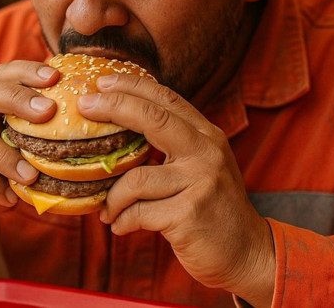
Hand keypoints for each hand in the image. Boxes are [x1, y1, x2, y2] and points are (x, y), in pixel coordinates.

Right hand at [0, 60, 58, 252]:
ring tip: (32, 175)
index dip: (26, 71)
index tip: (55, 76)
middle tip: (48, 110)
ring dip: (8, 156)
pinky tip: (10, 197)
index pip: (1, 75)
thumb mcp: (13, 153)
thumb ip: (33, 140)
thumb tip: (81, 137)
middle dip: (18, 98)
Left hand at [78, 74, 275, 305]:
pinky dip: (122, 220)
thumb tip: (122, 125)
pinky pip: (139, 212)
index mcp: (207, 136)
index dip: (132, 85)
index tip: (102, 81)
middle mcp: (207, 153)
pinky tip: (120, 226)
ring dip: (113, 195)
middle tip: (84, 106)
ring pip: (137, 178)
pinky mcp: (189, 215)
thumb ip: (174, 145)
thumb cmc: (214, 208)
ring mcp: (200, 183)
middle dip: (114, 107)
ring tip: (106, 208)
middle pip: (153, 118)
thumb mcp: (202, 166)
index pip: (166, 98)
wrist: (249, 252)